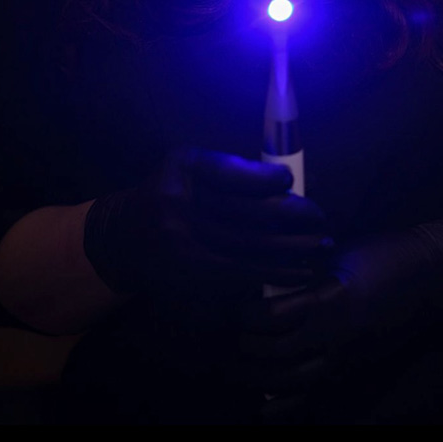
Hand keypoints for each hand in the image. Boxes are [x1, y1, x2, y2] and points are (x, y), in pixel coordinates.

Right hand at [83, 145, 330, 303]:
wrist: (120, 239)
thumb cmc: (166, 194)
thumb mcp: (187, 166)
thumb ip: (229, 168)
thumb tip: (284, 179)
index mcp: (183, 171)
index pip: (236, 172)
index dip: (270, 178)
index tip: (292, 181)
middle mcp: (180, 206)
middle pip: (251, 212)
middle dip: (295, 217)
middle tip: (322, 219)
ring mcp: (184, 245)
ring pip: (252, 247)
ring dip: (294, 250)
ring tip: (321, 248)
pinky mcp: (190, 275)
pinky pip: (242, 274)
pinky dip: (275, 274)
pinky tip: (299, 274)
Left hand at [237, 219, 442, 420]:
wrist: (429, 280)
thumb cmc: (382, 256)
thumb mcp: (338, 253)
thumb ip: (302, 267)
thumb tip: (261, 264)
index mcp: (329, 299)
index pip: (271, 318)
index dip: (244, 315)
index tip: (235, 305)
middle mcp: (333, 336)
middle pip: (272, 355)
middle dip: (242, 347)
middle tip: (225, 335)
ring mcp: (343, 359)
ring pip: (287, 382)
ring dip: (255, 376)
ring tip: (234, 364)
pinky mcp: (350, 372)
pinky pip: (311, 398)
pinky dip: (282, 406)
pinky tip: (261, 406)